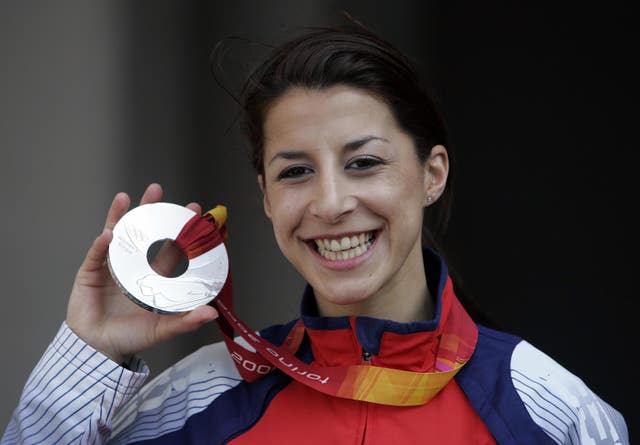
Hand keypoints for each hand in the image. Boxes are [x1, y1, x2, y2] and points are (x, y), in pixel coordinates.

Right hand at [66, 183, 218, 363]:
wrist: (98, 350)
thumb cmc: (131, 337)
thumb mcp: (162, 329)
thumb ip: (186, 321)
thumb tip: (212, 312)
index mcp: (153, 274)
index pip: (169, 244)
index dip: (179, 227)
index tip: (194, 211)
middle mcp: (133, 264)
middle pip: (143, 231)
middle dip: (149, 210)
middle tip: (157, 190)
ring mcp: (111, 266)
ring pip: (117, 235)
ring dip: (121, 215)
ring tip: (126, 197)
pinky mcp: (90, 273)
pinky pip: (96, 256)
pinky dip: (101, 245)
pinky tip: (108, 234)